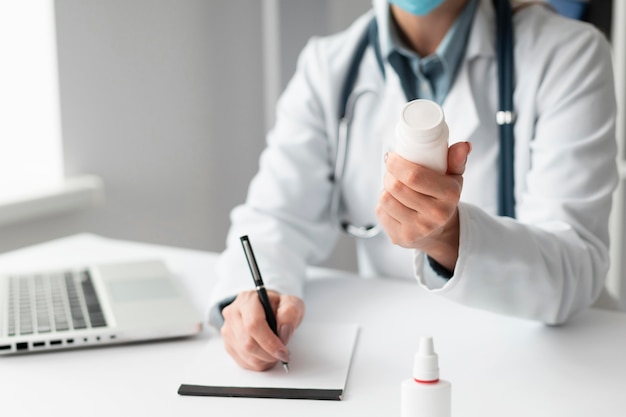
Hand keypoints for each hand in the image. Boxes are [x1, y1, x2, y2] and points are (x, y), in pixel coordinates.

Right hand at [221, 290, 304, 370]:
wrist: (267, 308)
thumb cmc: (278, 306)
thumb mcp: (291, 303)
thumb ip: (290, 313)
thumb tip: (283, 331)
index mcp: (248, 299)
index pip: (254, 324)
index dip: (269, 342)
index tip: (282, 351)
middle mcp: (233, 313)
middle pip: (248, 342)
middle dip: (268, 354)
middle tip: (282, 354)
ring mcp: (228, 329)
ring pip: (245, 354)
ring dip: (264, 360)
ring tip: (275, 353)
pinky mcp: (228, 343)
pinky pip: (242, 361)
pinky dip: (258, 363)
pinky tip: (266, 355)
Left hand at [376, 141, 470, 270]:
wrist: (438, 232)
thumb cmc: (442, 197)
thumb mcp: (453, 178)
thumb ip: (456, 159)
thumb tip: (464, 145)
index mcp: (450, 195)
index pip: (415, 176)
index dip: (397, 163)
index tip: (391, 156)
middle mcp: (435, 215)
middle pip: (397, 187)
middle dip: (389, 173)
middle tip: (392, 169)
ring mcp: (417, 229)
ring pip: (386, 199)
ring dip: (385, 188)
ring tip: (393, 185)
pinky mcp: (401, 238)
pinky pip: (381, 212)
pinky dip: (383, 204)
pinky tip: (393, 202)